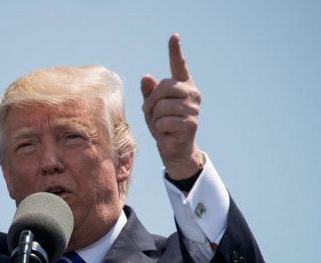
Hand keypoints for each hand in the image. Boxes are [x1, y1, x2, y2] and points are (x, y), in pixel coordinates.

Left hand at [141, 34, 202, 179]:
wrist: (174, 149)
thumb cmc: (163, 124)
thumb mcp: (152, 107)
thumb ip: (149, 92)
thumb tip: (146, 77)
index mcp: (183, 86)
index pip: (179, 66)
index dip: (175, 51)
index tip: (173, 36)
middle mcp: (192, 94)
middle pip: (164, 87)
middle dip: (151, 102)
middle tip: (152, 114)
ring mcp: (194, 108)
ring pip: (162, 106)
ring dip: (155, 118)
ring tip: (161, 124)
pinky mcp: (191, 123)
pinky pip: (164, 121)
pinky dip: (160, 129)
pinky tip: (167, 133)